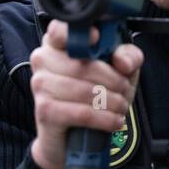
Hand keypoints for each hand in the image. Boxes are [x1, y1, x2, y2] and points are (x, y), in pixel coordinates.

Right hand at [28, 20, 142, 168]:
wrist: (72, 140)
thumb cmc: (94, 98)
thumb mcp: (119, 73)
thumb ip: (128, 58)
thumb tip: (122, 62)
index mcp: (57, 43)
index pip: (61, 28)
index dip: (81, 33)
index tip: (98, 40)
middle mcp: (43, 59)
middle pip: (84, 64)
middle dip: (114, 81)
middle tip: (125, 92)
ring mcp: (40, 84)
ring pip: (85, 89)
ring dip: (112, 102)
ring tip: (120, 108)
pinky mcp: (44, 110)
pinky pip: (81, 112)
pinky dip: (104, 119)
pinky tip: (114, 121)